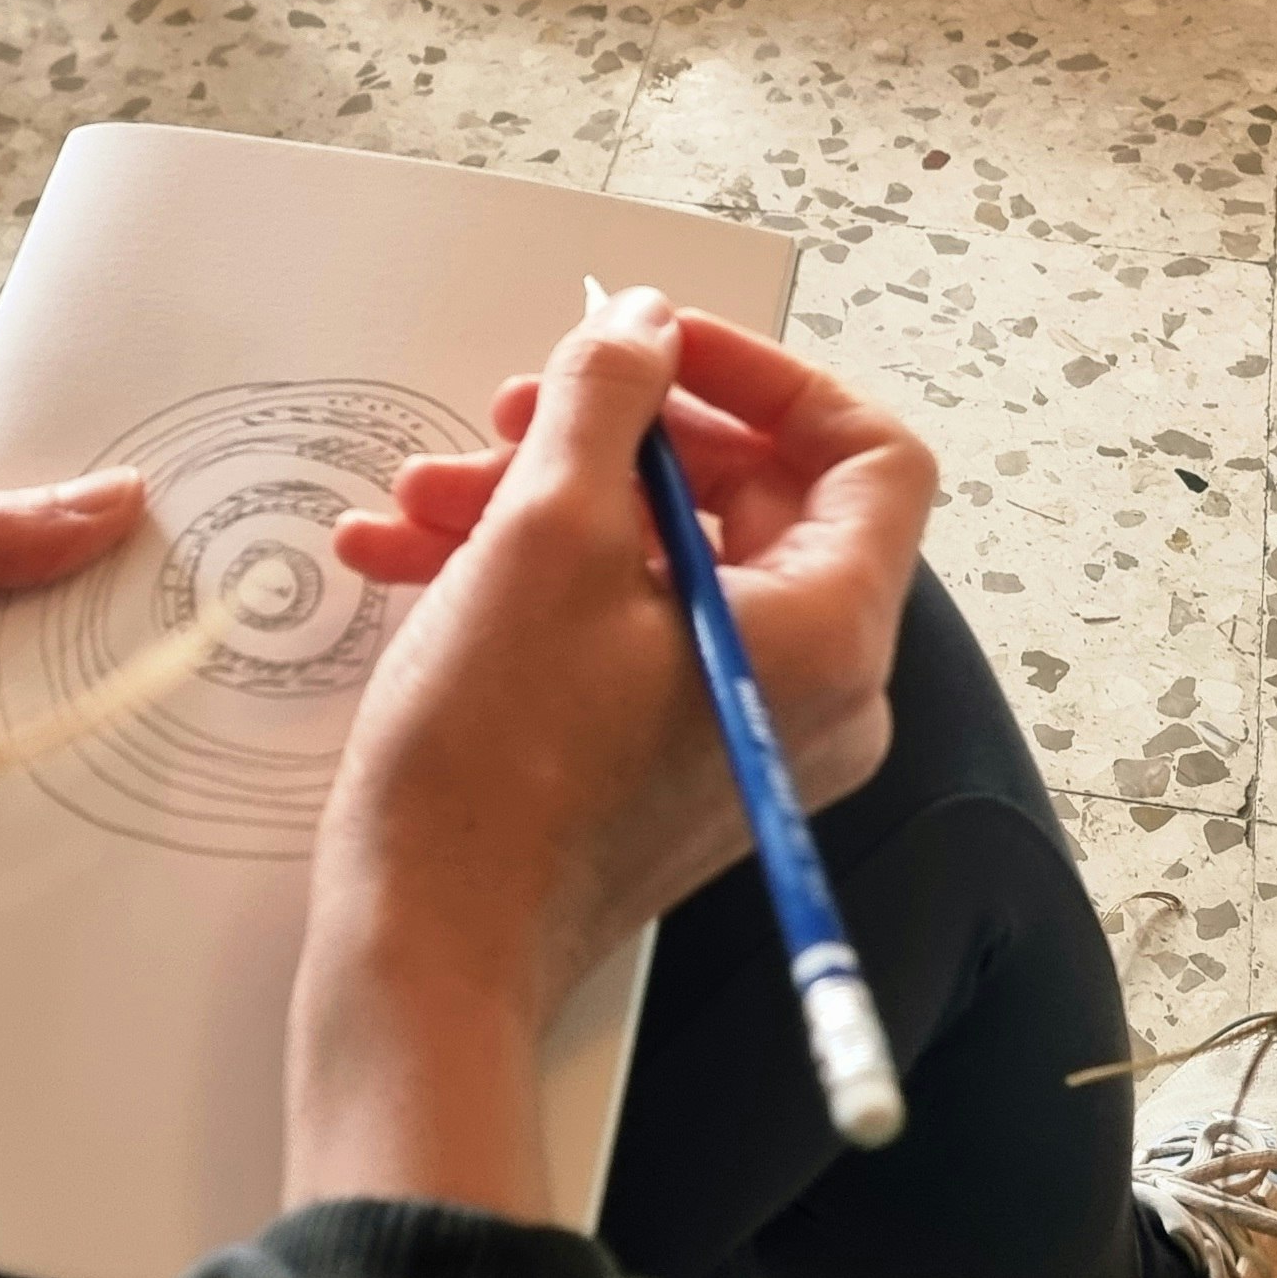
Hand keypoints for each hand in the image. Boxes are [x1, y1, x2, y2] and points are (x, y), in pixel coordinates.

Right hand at [282, 288, 935, 1218]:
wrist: (427, 950)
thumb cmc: (497, 761)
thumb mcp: (544, 534)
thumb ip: (606, 403)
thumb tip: (641, 327)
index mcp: (829, 631)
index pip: (869, 455)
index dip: (765, 378)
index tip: (655, 347)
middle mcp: (813, 687)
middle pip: (751, 497)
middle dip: (612, 440)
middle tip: (506, 415)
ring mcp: (741, 729)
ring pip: (662, 558)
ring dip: (540, 504)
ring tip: (421, 497)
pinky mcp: (669, 759)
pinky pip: (625, 628)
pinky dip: (530, 580)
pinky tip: (406, 555)